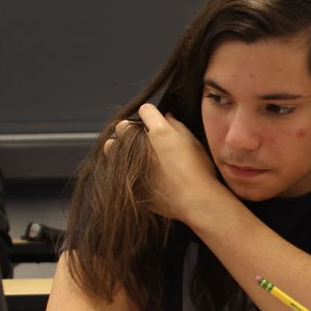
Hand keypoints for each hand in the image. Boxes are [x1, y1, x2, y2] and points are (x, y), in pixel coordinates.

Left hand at [104, 104, 220, 221]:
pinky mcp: (129, 182)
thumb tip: (167, 117)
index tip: (152, 120)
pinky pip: (117, 169)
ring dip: (118, 147)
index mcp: (160, 132)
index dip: (150, 114)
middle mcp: (142, 145)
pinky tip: (136, 173)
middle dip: (130, 128)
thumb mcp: (194, 142)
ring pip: (111, 147)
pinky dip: (123, 169)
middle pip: (123, 126)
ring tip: (130, 153)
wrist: (196, 200)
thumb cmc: (199, 172)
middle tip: (141, 137)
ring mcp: (132, 164)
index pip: (145, 110)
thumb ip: (178, 126)